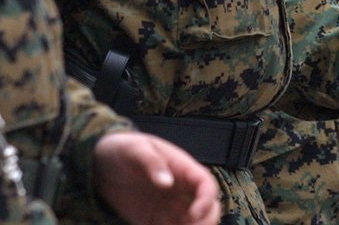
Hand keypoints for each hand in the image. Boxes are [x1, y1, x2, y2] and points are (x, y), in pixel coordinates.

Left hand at [92, 131, 220, 224]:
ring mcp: (170, 206)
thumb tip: (167, 182)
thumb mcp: (135, 149)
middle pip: (208, 207)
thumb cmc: (123, 149)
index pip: (206, 184)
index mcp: (183, 168)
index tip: (193, 214)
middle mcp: (182, 189)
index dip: (206, 199)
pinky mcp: (155, 220)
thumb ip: (151, 162)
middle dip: (205, 221)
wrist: (102, 164)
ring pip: (194, 222)